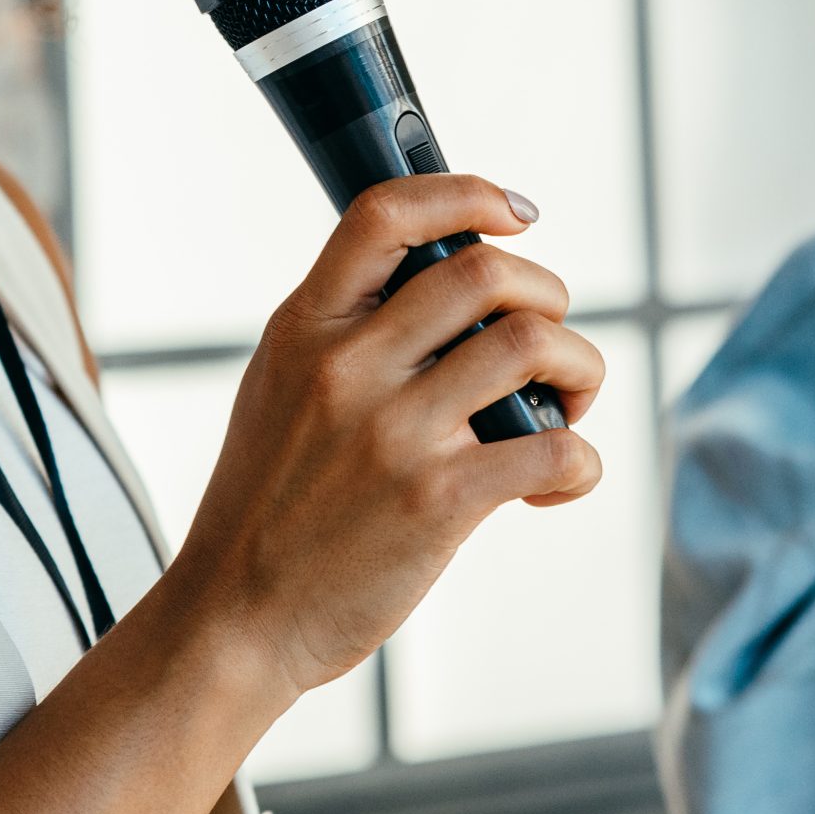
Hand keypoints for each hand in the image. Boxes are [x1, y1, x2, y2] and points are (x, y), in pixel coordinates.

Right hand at [166, 175, 605, 698]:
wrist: (234, 619)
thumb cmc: (266, 510)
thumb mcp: (276, 391)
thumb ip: (342, 336)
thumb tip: (437, 291)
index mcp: (304, 328)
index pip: (385, 215)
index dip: (467, 195)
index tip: (514, 214)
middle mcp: (347, 367)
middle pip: (483, 272)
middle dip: (547, 296)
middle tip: (551, 340)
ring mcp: (392, 432)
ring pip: (530, 345)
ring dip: (580, 367)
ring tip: (569, 405)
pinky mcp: (437, 501)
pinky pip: (552, 449)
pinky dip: (579, 461)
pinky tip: (557, 481)